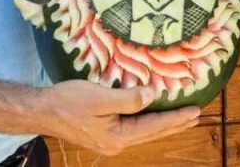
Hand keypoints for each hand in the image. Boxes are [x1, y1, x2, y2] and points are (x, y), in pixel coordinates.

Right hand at [35, 80, 200, 155]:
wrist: (42, 111)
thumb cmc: (68, 101)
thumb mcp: (99, 97)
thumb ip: (128, 99)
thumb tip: (152, 95)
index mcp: (118, 137)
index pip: (154, 127)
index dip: (176, 118)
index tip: (196, 111)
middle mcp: (117, 143)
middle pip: (153, 133)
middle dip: (175, 124)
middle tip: (197, 116)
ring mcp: (110, 141)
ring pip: (144, 132)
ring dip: (164, 124)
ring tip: (182, 119)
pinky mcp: (104, 134)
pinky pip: (134, 129)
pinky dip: (149, 122)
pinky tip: (152, 116)